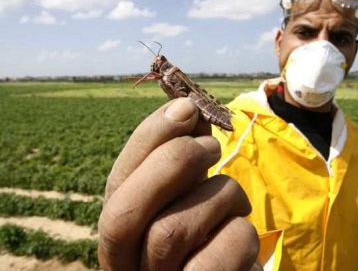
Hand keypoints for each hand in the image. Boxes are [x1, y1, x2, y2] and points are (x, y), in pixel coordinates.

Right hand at [98, 98, 258, 269]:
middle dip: (174, 161)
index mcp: (120, 236)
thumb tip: (187, 108)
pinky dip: (239, 231)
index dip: (147, 139)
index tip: (184, 106)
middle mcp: (126, 266)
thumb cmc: (209, 233)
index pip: (116, 186)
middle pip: (126, 211)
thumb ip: (182, 160)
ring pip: (172, 231)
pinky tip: (240, 230)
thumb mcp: (189, 193)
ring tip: (234, 197)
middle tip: (212, 145)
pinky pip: (217, 257)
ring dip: (219, 195)